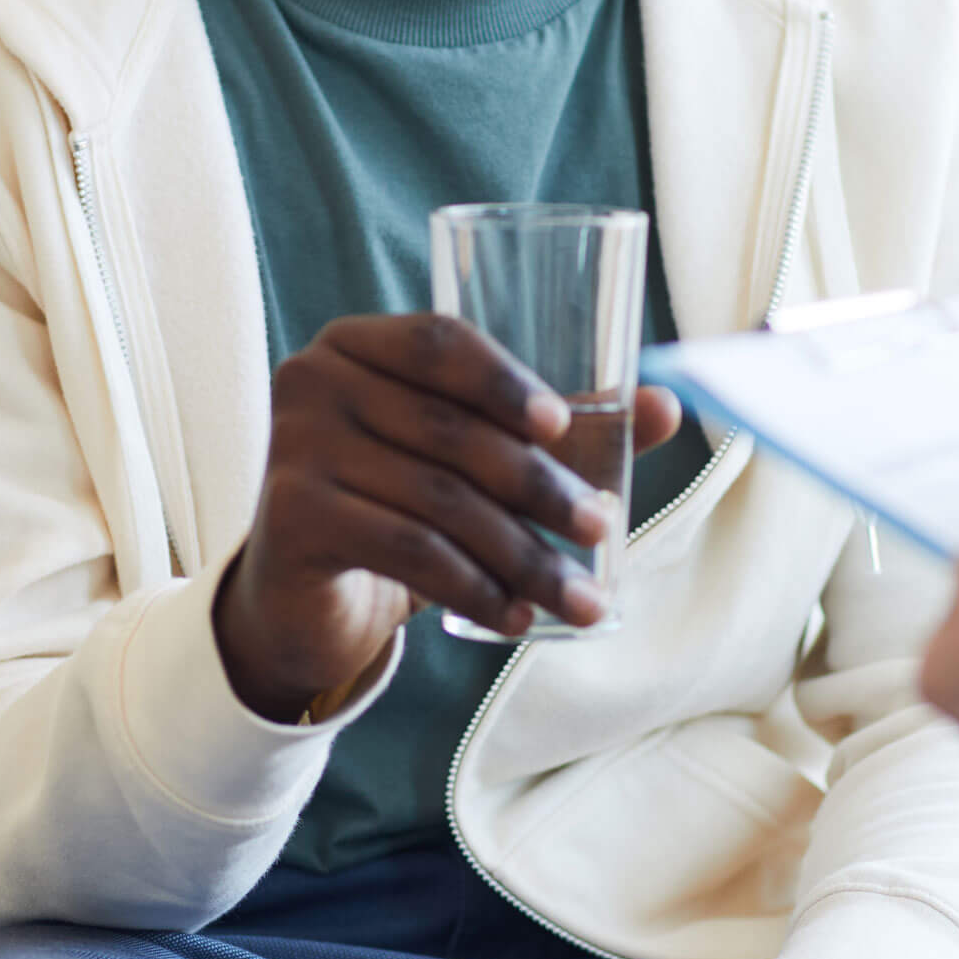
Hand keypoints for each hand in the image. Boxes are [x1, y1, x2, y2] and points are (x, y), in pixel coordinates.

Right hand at [215, 313, 682, 723]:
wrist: (304, 599)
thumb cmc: (399, 507)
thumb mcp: (471, 465)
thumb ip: (558, 432)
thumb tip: (666, 406)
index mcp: (356, 344)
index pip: (438, 340)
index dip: (504, 379)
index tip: (563, 427)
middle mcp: (313, 381)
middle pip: (450, 429)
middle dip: (541, 486)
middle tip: (602, 529)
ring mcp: (294, 448)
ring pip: (439, 498)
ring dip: (524, 554)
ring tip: (581, 598)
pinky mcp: (292, 519)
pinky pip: (408, 550)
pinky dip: (476, 587)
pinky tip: (517, 617)